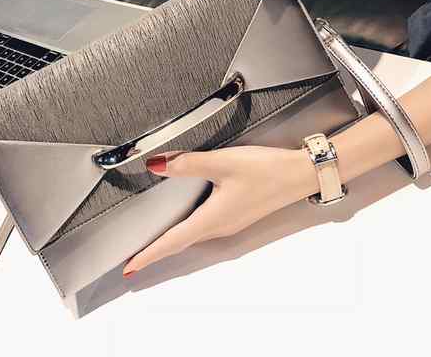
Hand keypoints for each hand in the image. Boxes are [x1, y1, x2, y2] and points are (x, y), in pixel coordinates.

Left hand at [122, 146, 317, 276]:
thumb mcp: (223, 162)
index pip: (172, 241)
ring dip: (172, 240)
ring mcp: (231, 221)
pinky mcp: (238, 213)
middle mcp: (221, 226)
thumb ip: (188, 164)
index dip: (149, 254)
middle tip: (136, 257)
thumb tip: (156, 166)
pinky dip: (188, 228)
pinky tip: (186, 219)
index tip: (130, 267)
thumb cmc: (266, 170)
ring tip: (154, 241)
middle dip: (156, 250)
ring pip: (194, 234)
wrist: (300, 174)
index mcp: (213, 219)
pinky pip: (206, 225)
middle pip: (181, 242)